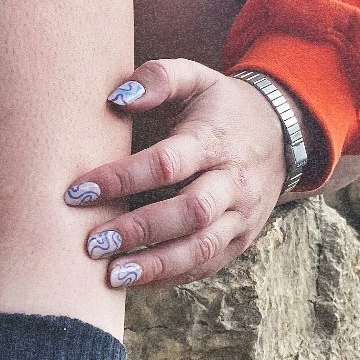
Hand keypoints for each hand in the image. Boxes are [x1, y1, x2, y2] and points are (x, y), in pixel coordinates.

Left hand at [65, 59, 289, 288]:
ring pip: (201, 248)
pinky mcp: (241, 239)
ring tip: (111, 276)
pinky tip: (134, 282)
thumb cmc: (221, 106)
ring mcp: (241, 215)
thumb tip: (116, 97)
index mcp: (214, 141)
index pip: (166, 163)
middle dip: (139, 230)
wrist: (282, 131)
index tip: (77, 191)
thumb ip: (158, 78)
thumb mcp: (195, 78)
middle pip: (189, 212)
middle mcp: (232, 181)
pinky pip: (207, 265)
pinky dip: (171, 277)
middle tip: (92, 243)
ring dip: (155, 265)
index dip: (121, 178)